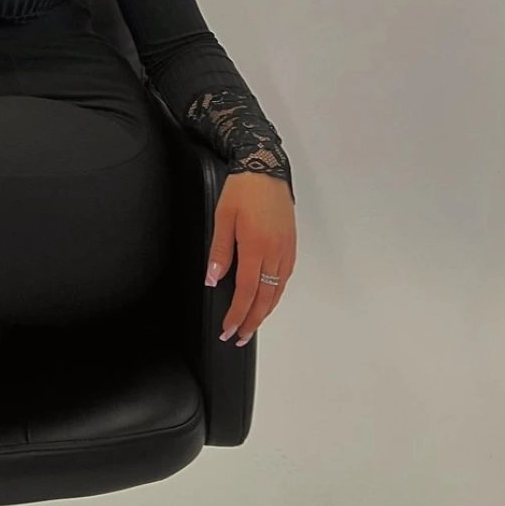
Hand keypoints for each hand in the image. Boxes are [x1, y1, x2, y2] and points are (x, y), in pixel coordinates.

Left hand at [204, 172, 296, 346]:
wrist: (265, 169)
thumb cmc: (242, 190)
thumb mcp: (222, 217)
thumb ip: (219, 251)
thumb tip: (213, 279)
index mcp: (256, 247)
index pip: (246, 292)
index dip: (237, 315)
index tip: (228, 329)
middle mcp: (275, 252)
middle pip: (265, 298)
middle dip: (251, 321)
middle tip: (239, 337)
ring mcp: (286, 249)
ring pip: (277, 291)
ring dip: (265, 311)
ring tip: (251, 325)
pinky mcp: (291, 245)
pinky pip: (284, 277)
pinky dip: (276, 294)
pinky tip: (267, 299)